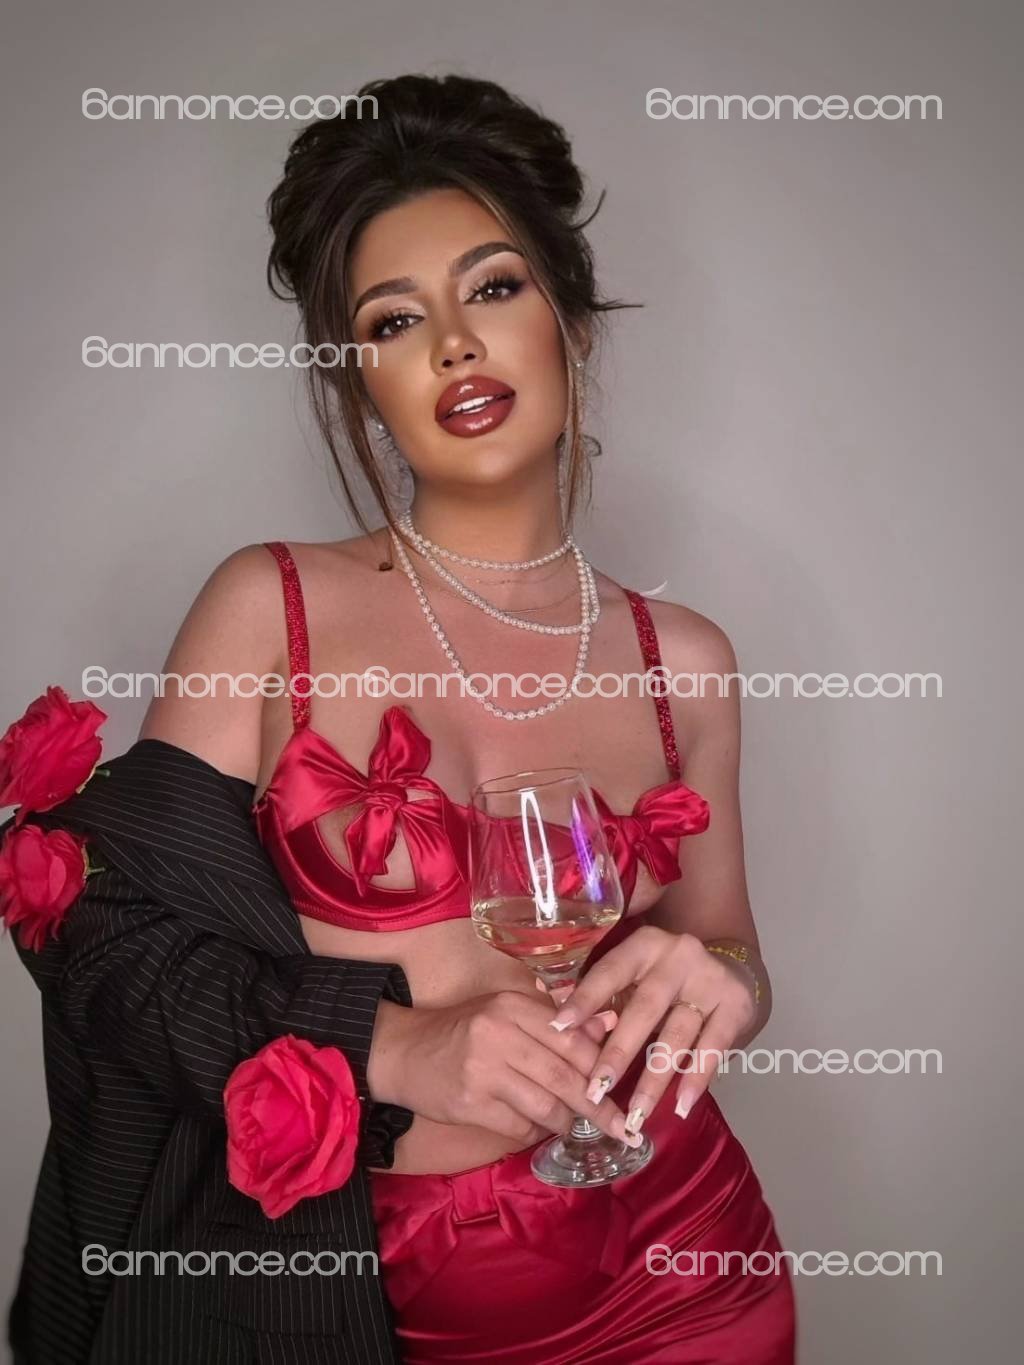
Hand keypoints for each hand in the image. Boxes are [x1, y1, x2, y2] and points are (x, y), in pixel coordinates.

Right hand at [369, 991, 636, 1147]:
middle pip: (565, 1076)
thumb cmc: (465, 1029)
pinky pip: (519, 1126)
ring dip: (565, 1121)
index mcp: (514, 1006)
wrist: (404, 1051)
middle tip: (621, 1127)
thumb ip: (558, 1021)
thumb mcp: (508, 1012)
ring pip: (547, 1105)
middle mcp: (500, 1033)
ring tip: (570, 1124)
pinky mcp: (470, 1103)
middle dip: (598, 1106)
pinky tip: (535, 1126)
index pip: (573, 1039)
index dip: (602, 1068)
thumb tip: (612, 1023)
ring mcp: (483, 1070)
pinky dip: (535, 1131)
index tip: (624, 1089)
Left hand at [548, 927, 759, 1133]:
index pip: (610, 972)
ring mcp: (710, 981)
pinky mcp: (736, 1006)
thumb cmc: (661, 975)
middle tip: (595, 1091)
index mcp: (644, 944)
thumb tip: (550, 1016)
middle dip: (618, 1052)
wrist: (726, 964)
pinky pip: (714, 1048)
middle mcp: (678, 956)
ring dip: (655, 1079)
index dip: (584, 1000)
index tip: (558, 1029)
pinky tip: (680, 1107)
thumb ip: (598, 993)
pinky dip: (696, 1079)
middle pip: (645, 1009)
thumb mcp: (632, 972)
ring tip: (635, 1116)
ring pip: (678, 1035)